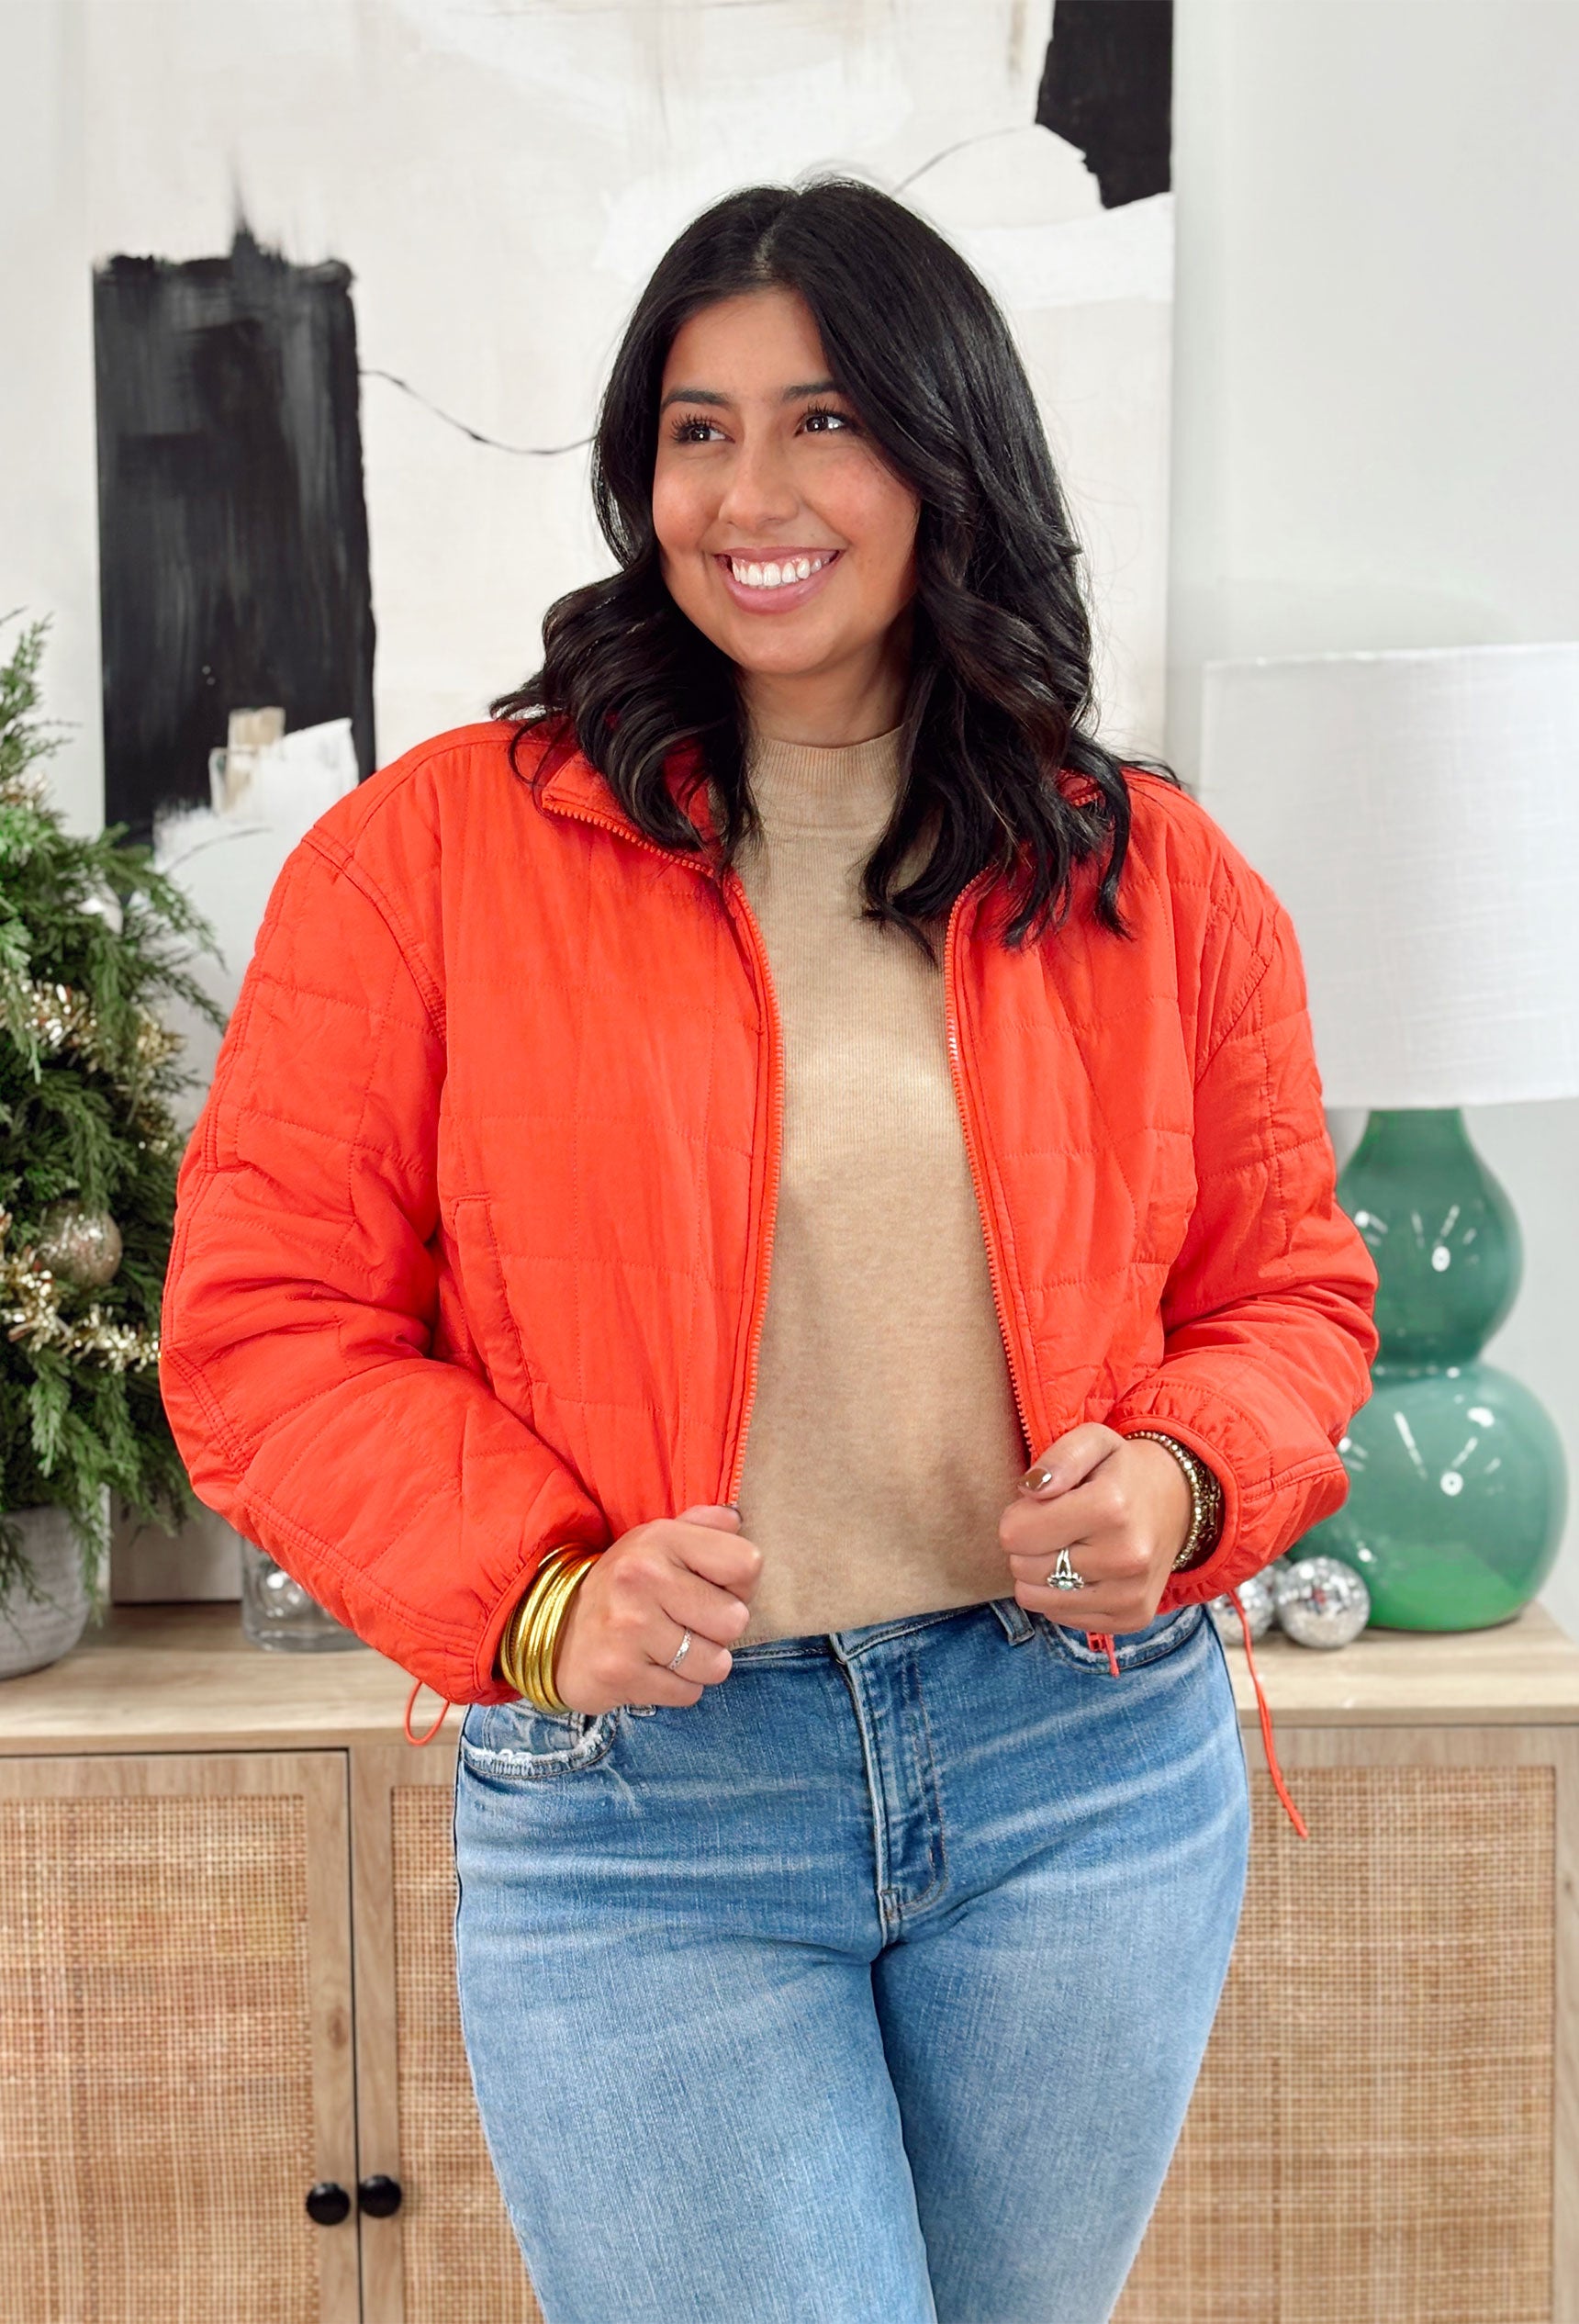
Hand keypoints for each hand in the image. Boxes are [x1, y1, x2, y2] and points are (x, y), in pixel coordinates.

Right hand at [552, 1503, 762, 1712]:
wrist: (554, 1631)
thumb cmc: (624, 1586)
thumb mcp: (655, 1542)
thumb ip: (701, 1526)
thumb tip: (736, 1520)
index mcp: (660, 1539)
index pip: (746, 1563)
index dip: (740, 1584)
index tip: (712, 1588)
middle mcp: (643, 1577)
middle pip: (736, 1619)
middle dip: (719, 1629)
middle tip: (687, 1623)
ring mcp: (630, 1627)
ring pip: (716, 1664)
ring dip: (701, 1664)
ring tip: (671, 1648)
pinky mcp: (621, 1673)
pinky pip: (689, 1693)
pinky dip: (678, 1688)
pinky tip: (653, 1669)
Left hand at [997, 1424, 1191, 1633]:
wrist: (1178, 1503)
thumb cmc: (1122, 1471)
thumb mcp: (1094, 1441)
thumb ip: (1059, 1457)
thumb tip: (1029, 1489)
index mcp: (1110, 1507)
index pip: (1014, 1534)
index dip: (1018, 1515)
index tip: (1041, 1505)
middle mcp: (1126, 1557)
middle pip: (1022, 1567)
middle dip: (1029, 1544)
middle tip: (1056, 1526)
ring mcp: (1130, 1595)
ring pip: (1034, 1598)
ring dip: (1039, 1574)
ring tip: (1068, 1548)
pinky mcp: (1131, 1619)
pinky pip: (1059, 1616)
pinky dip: (1060, 1595)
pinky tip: (1084, 1570)